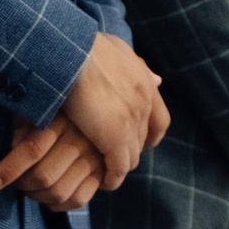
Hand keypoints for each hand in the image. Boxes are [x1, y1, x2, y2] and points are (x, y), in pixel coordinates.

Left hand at [0, 115, 103, 211]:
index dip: (9, 170)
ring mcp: (93, 158)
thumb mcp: (37, 107)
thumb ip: (23, 124)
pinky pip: (78, 199)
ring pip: (60, 192)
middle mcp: (80, 139)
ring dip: (37, 197)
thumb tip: (12, 147)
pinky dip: (58, 206)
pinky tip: (47, 200)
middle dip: (22, 185)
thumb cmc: (56, 106)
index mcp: (61, 118)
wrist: (97, 105)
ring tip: (29, 190)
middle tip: (14, 183)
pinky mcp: (102, 173)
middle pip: (44, 176)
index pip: (32, 150)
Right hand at [60, 32, 165, 189]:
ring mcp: (131, 123)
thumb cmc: (82, 45)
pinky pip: (118, 169)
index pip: (160, 121)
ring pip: (131, 157)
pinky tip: (102, 183)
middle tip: (112, 158)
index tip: (139, 143)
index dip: (150, 135)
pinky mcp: (114, 139)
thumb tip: (158, 80)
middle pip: (143, 140)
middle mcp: (144, 103)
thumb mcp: (117, 49)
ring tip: (104, 172)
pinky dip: (112, 178)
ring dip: (119, 166)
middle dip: (130, 150)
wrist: (68, 50)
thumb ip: (136, 66)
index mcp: (145, 83)